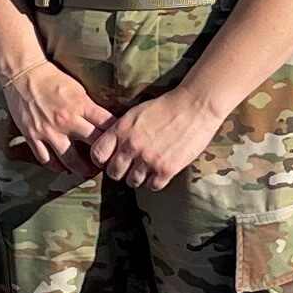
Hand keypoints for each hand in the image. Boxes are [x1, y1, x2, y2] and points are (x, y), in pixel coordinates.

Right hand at [0, 47, 108, 168]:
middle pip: (93, 146)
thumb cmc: (51, 78)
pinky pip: (46, 159)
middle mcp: (67, 120)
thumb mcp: (77, 89)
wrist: (23, 73)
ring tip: (87, 172)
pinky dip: (55, 166)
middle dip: (103, 157)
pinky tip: (61, 168)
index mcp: (81, 106)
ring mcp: (49, 130)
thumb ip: (88, 107)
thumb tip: (103, 121)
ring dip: (81, 169)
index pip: (107, 125)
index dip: (116, 136)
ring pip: (70, 160)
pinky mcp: (32, 136)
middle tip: (107, 163)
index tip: (119, 143)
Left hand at [89, 81, 231, 190]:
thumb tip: (110, 145)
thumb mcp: (136, 113)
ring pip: (132, 182)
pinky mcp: (167, 169)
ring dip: (138, 178)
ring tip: (145, 169)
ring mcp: (148, 159)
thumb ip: (121, 130)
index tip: (109, 159)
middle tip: (128, 167)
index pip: (97, 154)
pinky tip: (159, 172)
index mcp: (121, 130)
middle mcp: (131, 146)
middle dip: (119, 171)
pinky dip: (154, 182)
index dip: (102, 159)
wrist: (195, 106)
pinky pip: (152, 186)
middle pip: (113, 173)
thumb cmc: (166, 106)